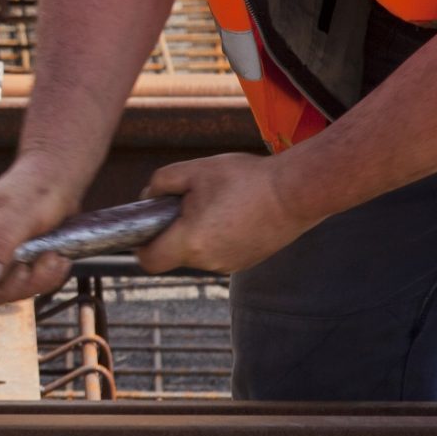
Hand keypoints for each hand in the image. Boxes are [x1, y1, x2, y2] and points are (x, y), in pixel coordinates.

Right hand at [0, 159, 83, 307]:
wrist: (58, 180)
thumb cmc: (32, 188)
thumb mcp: (15, 214)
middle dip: (10, 286)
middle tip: (30, 267)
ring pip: (7, 292)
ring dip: (34, 282)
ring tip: (52, 257)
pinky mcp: (18, 266)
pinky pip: (29, 288)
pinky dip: (46, 279)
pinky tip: (57, 260)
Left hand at [135, 153, 315, 275]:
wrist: (296, 192)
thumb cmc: (245, 179)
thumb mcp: (195, 170)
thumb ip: (160, 183)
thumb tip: (147, 197)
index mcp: (190, 242)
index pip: (149, 261)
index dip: (140, 245)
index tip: (146, 227)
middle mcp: (208, 262)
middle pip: (175, 253)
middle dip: (174, 230)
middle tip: (189, 201)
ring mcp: (229, 265)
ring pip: (198, 252)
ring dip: (198, 233)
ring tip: (219, 203)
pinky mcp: (247, 262)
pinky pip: (220, 251)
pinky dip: (219, 236)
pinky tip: (235, 213)